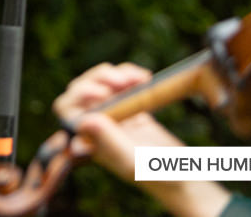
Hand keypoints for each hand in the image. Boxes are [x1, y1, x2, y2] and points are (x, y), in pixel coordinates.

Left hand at [54, 63, 231, 216]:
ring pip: (101, 83)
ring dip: (116, 74)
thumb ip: (109, 142)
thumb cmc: (158, 176)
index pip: (67, 109)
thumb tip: (85, 119)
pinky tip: (145, 78)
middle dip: (99, 79)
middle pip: (81, 90)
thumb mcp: (134, 161)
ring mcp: (113, 116)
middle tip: (122, 81)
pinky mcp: (130, 109)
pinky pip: (121, 84)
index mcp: (89, 139)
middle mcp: (96, 127)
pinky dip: (130, 75)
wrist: (183, 177)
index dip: (79, 95)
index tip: (104, 93)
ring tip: (138, 79)